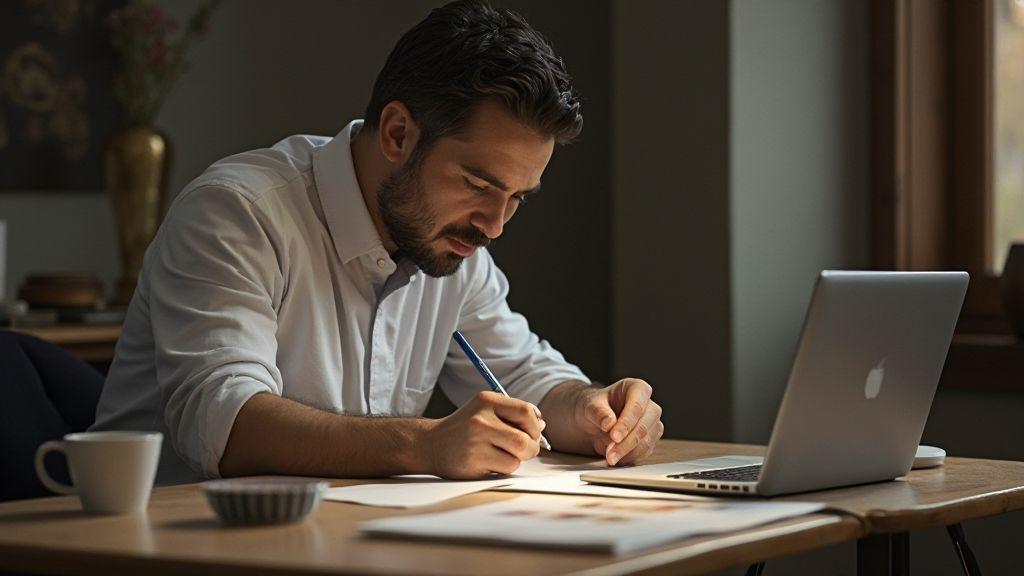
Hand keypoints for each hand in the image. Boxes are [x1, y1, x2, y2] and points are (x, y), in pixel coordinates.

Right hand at [422, 391, 545, 478]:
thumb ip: (512, 414)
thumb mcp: (484, 411)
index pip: (526, 411)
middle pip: (526, 437)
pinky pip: (507, 468)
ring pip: (518, 455)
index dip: (535, 425)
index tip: (531, 432)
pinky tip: (489, 462)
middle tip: (524, 449)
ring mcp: (476, 440)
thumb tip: (542, 424)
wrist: (430, 444)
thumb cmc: (464, 428)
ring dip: (517, 458)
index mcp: (486, 400)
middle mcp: (481, 418)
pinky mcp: (474, 460)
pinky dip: (505, 468)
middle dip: (531, 446)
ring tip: (501, 454)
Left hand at [575, 378, 662, 465]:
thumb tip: (609, 423)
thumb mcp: (589, 405)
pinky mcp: (650, 440)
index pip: (637, 406)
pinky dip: (628, 458)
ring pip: (646, 442)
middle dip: (626, 443)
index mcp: (637, 388)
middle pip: (643, 426)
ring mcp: (652, 423)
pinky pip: (644, 453)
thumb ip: (598, 412)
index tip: (614, 437)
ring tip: (608, 457)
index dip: (626, 423)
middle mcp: (649, 405)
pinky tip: (615, 457)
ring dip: (626, 453)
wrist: (594, 420)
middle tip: (609, 455)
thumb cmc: (595, 407)